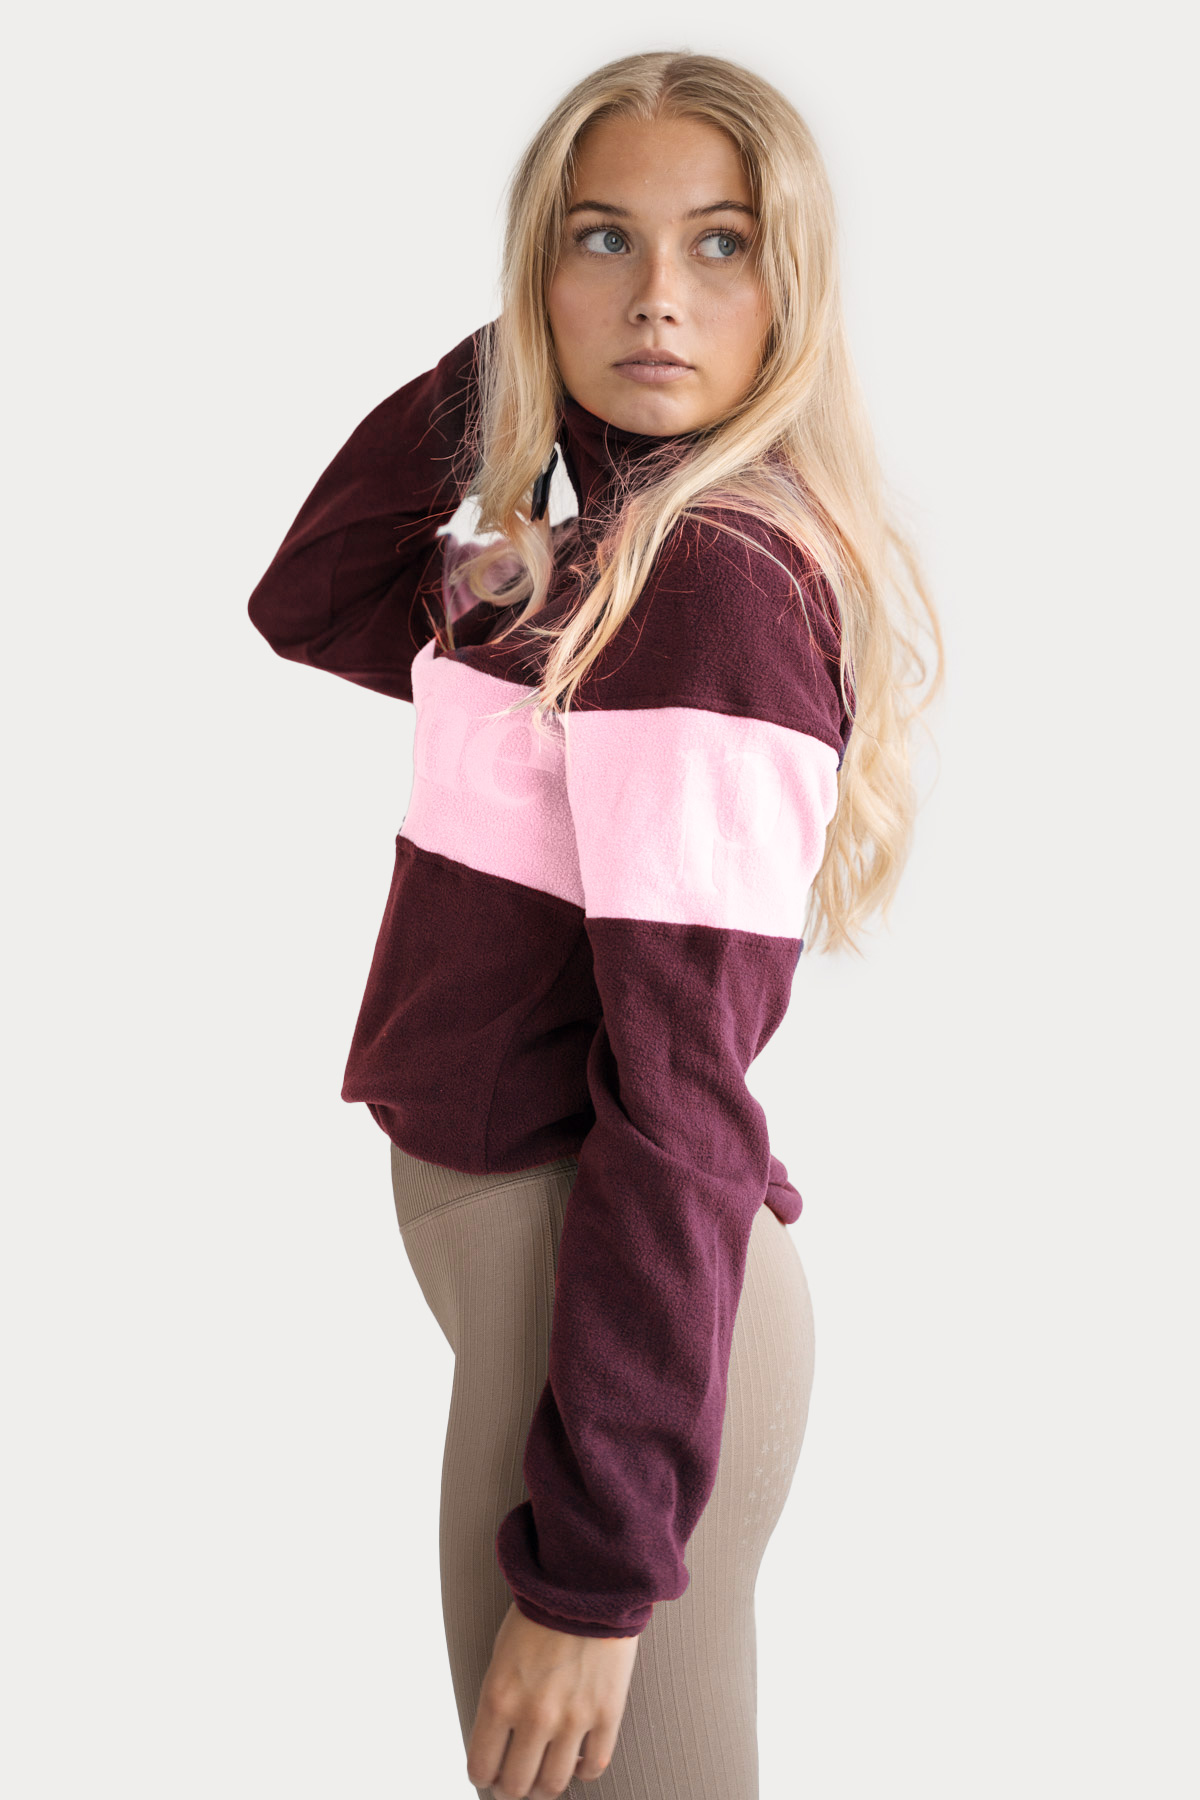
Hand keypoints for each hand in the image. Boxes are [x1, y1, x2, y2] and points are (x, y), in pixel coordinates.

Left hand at [466, 1600, 639, 1797]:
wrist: (587, 1582)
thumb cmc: (540, 1615)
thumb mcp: (501, 1657)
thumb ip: (499, 1704)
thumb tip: (498, 1747)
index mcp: (499, 1698)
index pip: (480, 1768)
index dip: (484, 1775)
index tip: (490, 1770)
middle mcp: (534, 1715)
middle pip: (516, 1786)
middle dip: (512, 1788)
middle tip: (517, 1779)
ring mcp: (573, 1717)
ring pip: (554, 1784)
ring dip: (546, 1786)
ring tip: (545, 1774)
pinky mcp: (607, 1713)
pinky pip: (594, 1766)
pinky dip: (582, 1770)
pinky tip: (576, 1757)